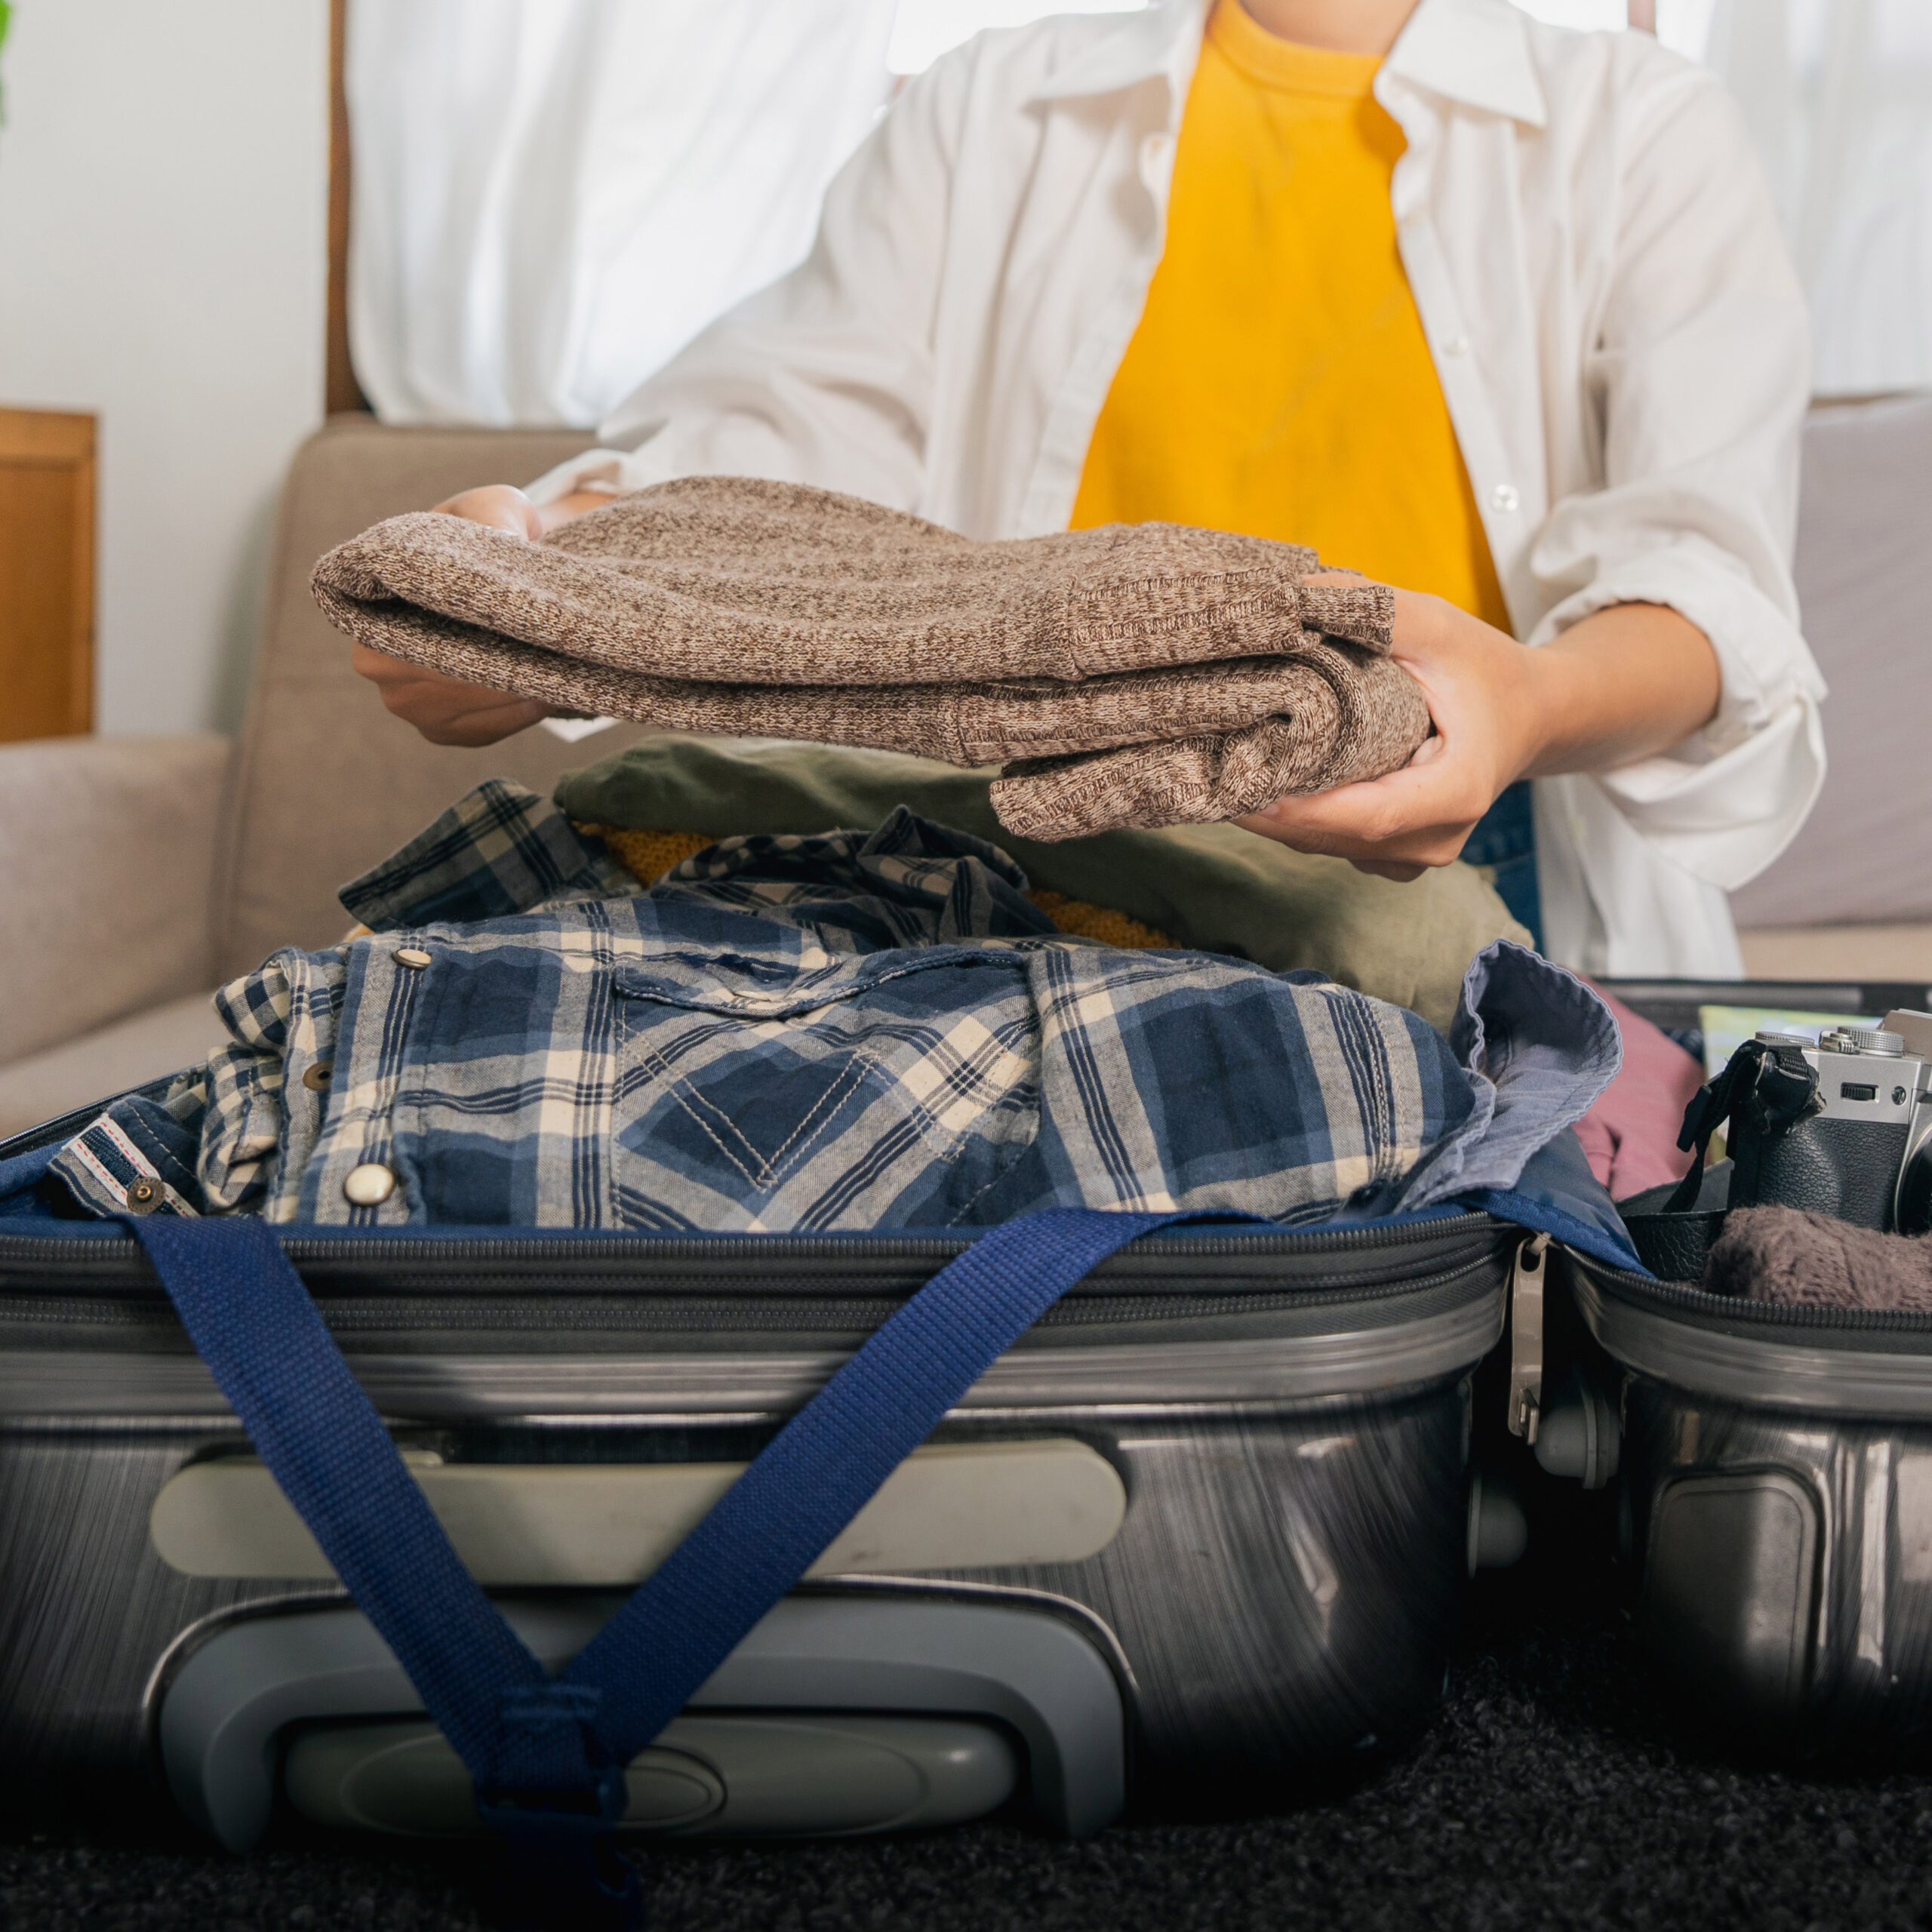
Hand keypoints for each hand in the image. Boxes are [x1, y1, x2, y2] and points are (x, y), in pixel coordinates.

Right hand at [349, 483, 605, 745]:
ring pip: (465, 710)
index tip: (517, 629)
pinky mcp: (438, 729)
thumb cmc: (490, 530)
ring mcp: (403, 701)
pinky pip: (480, 732)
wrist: (501, 570)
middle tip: (549, 653)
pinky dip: (517, 715)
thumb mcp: (494, 508)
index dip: (472, 638)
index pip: (413, 639)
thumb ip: (498, 519)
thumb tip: (505, 544)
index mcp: (370, 605)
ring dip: (514, 693)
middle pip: (443, 681)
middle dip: (498, 668)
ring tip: (554, 669)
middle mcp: (372, 659)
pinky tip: (544, 693)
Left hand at [1239, 582, 1719, 881]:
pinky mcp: (1396, 857)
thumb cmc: (1484, 668)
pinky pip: (1334, 845)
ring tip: (1220, 770)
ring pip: (1326, 845)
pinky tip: (1262, 781)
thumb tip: (1289, 591)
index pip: (1364, 816)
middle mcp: (1435, 840)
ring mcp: (1415, 857)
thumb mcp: (1437, 624)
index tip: (1241, 788)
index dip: (1299, 810)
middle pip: (1332, 836)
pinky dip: (1297, 817)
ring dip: (1274, 814)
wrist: (1533, 713)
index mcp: (1454, 793)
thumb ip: (1371, 607)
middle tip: (1205, 768)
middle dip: (1267, 808)